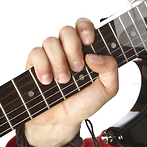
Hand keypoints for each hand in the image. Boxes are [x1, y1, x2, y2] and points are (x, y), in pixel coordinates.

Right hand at [15, 18, 118, 146]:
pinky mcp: (35, 63)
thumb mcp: (108, 89)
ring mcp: (52, 55)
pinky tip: (47, 81)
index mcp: (88, 51)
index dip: (85, 28)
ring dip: (59, 62)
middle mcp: (69, 49)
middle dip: (73, 48)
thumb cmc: (84, 102)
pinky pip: (36, 53)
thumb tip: (95, 56)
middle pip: (67, 30)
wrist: (61, 121)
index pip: (84, 25)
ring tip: (64, 81)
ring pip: (51, 41)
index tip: (88, 41)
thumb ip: (111, 69)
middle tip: (78, 68)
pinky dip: (42, 67)